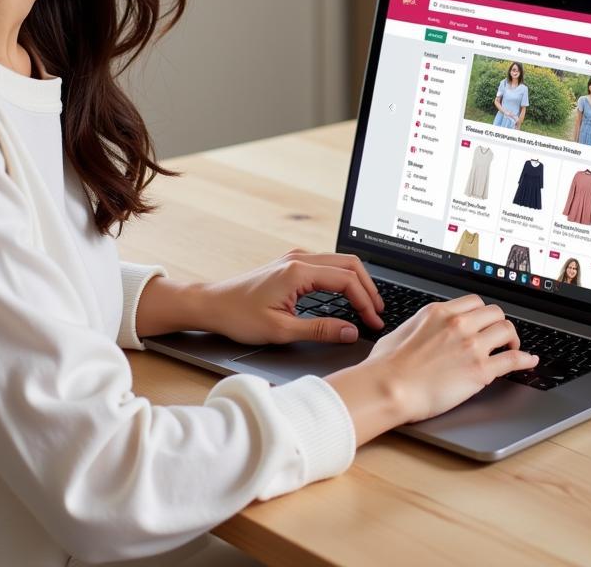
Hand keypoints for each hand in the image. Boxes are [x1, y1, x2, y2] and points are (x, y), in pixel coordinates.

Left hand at [199, 248, 385, 345]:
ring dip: (356, 282)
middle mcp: (299, 258)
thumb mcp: (281, 330)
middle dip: (368, 288)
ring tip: (367, 306)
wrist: (212, 304)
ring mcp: (295, 259)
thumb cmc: (239, 316)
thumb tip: (350, 331)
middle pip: (349, 264)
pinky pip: (327, 265)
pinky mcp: (291, 264)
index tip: (373, 322)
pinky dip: (343, 279)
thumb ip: (320, 330)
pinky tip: (346, 297)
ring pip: (339, 262)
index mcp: (298, 271)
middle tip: (378, 313)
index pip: (346, 280)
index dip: (365, 302)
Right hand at [364, 293, 538, 422]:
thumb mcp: (402, 331)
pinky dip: (525, 359)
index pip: (474, 302)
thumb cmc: (387, 365)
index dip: (481, 313)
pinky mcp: (480, 370)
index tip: (483, 322)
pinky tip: (529, 361)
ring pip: (507, 330)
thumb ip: (420, 326)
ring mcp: (471, 346)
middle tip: (497, 336)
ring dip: (512, 339)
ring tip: (512, 347)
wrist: (390, 386)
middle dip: (498, 324)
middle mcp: (458, 324)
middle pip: (495, 313)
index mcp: (439, 312)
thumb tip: (421, 331)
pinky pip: (513, 359)